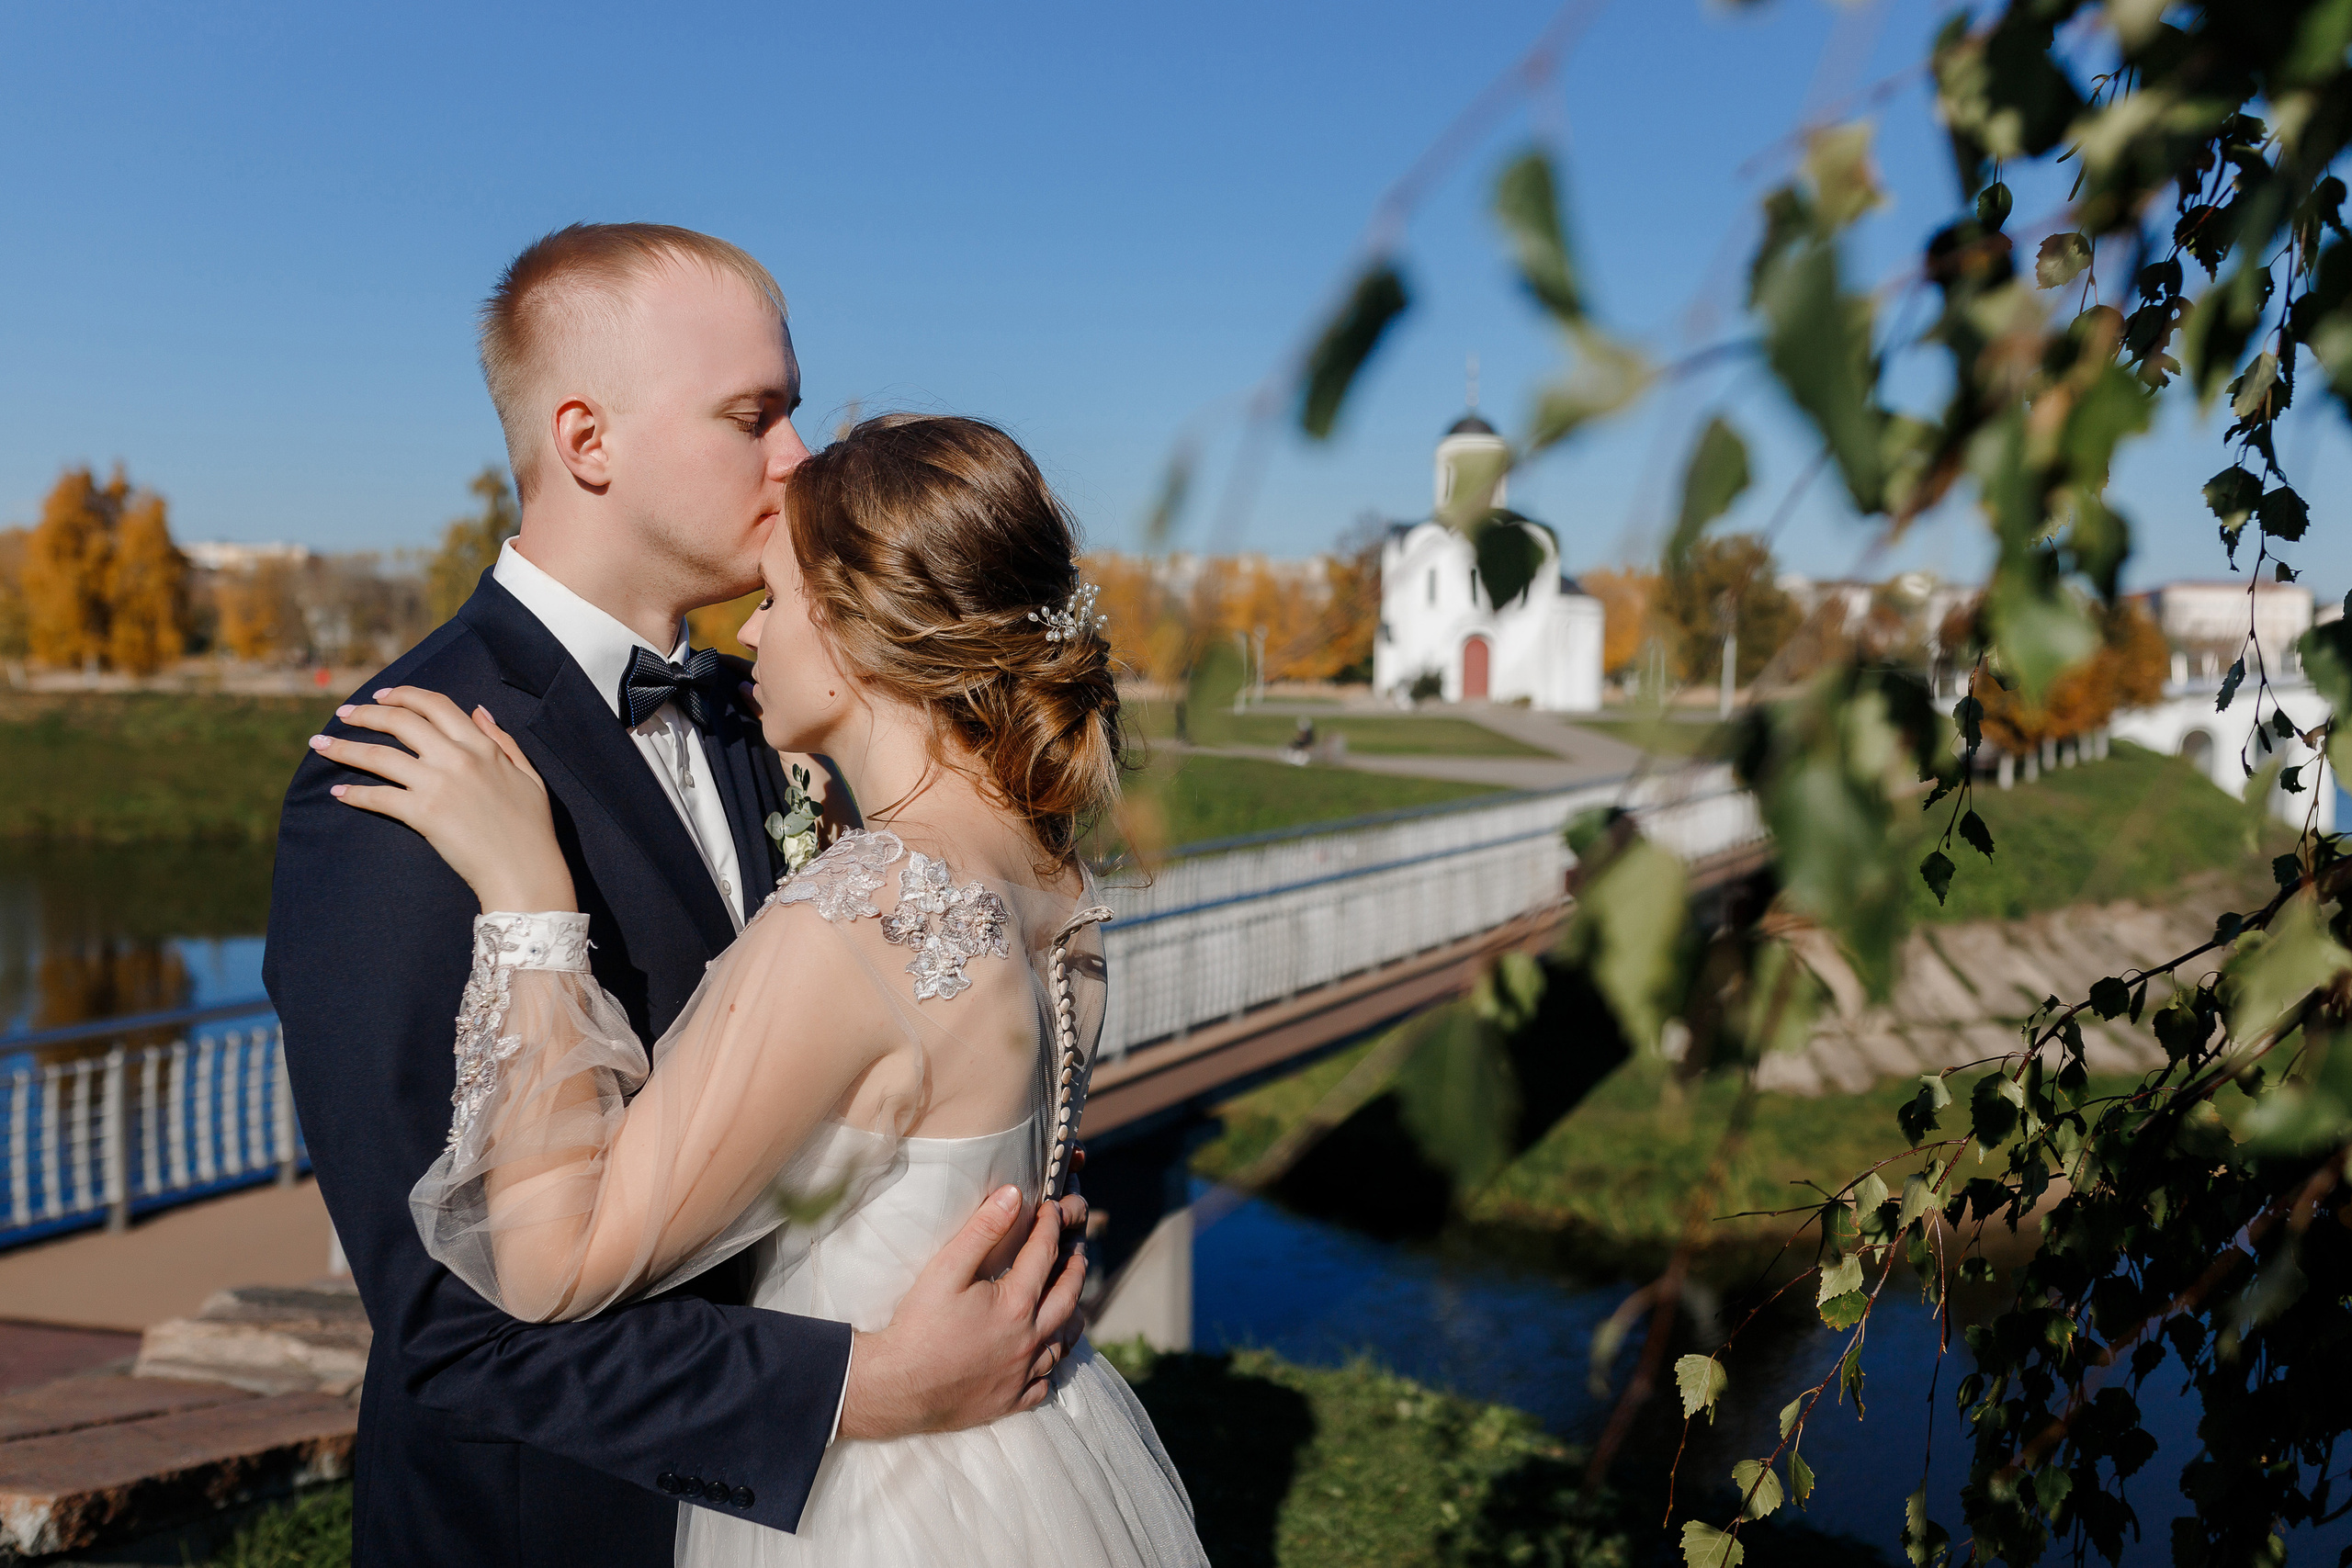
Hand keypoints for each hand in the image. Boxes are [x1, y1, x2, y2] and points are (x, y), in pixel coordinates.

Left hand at [313, 687, 575, 912]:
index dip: (403, 695)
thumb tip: (478, 711)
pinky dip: (353, 794)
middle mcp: (457, 758)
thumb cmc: (532, 830)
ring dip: (344, 748)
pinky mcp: (422, 814)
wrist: (525, 873)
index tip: (381, 696)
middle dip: (365, 713)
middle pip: (400, 721)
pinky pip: (377, 797)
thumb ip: (503, 741)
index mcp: (482, 746)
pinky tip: (338, 793)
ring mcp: (438, 785)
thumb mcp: (528, 775)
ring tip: (321, 745)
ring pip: (378, 756)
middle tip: (343, 714)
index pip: (436, 705)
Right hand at [838, 1184, 1089, 1439]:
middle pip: (1068, 1297)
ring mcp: (1023, 1374)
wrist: (896, 1387)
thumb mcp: (946, 1269)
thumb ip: (982, 1230)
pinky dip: (1050, 1366)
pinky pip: (1045, 1383)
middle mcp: (1029, 1339)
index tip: (1051, 1209)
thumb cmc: (917, 1326)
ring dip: (1072, 1318)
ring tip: (1073, 1303)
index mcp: (1016, 1304)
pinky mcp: (1011, 1401)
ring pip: (1063, 1343)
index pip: (1045, 1253)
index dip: (1050, 1226)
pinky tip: (1044, 1358)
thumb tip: (1014, 1195)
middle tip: (1076, 1251)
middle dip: (1075, 1268)